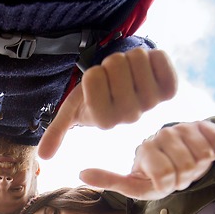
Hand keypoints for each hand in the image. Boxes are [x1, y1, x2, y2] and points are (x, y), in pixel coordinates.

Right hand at [38, 49, 176, 159]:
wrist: (127, 92)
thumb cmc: (96, 97)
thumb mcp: (73, 111)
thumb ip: (57, 132)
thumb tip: (43, 157)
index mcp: (105, 121)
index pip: (93, 77)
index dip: (93, 74)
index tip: (97, 87)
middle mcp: (129, 116)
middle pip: (115, 64)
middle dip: (111, 63)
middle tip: (114, 78)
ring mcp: (152, 103)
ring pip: (136, 57)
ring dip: (130, 58)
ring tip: (129, 75)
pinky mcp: (170, 90)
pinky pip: (159, 57)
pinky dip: (153, 56)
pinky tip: (148, 72)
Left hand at [80, 120, 214, 198]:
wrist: (180, 165)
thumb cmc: (153, 179)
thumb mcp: (132, 185)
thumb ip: (109, 180)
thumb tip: (80, 174)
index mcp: (144, 148)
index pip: (163, 176)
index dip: (166, 184)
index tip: (160, 182)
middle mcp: (162, 135)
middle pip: (184, 166)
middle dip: (182, 177)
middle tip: (175, 174)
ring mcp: (183, 129)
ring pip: (201, 155)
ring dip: (196, 166)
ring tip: (185, 165)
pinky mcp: (204, 125)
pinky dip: (212, 151)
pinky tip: (199, 152)